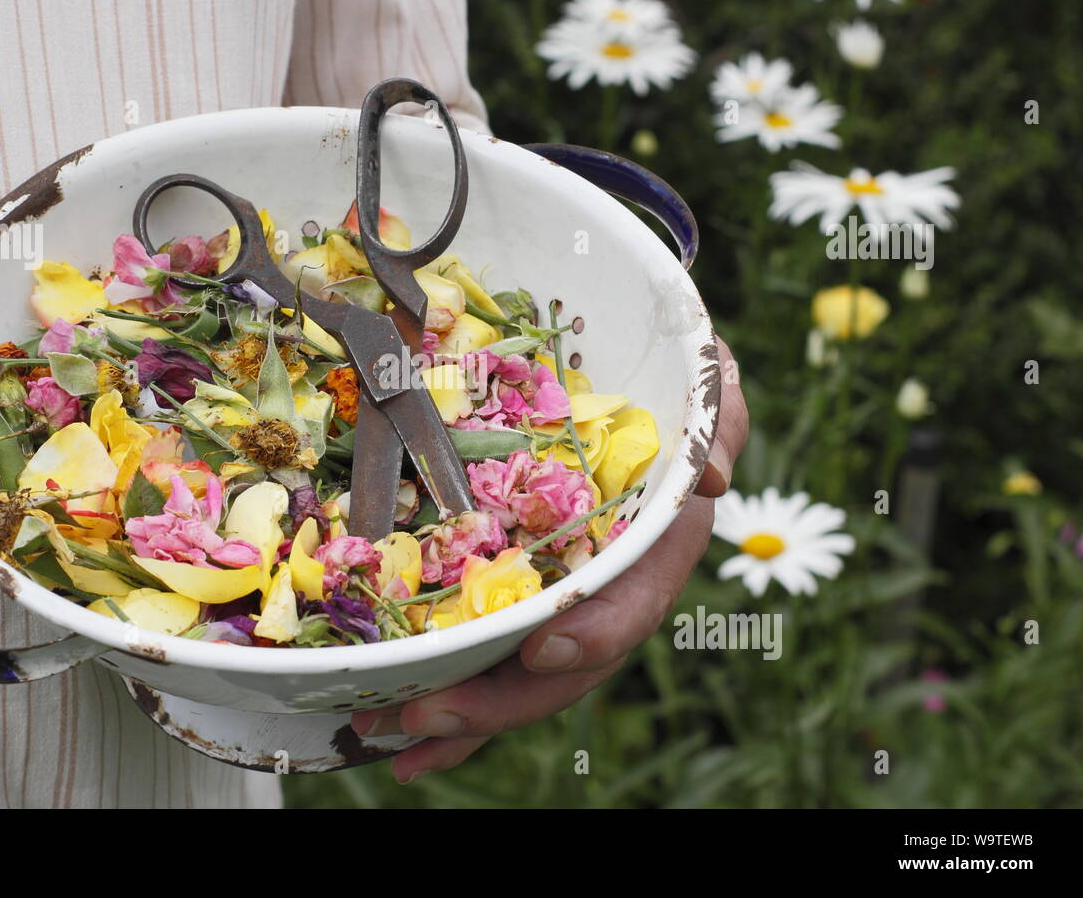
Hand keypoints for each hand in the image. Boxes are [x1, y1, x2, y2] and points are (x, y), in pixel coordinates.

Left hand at [350, 336, 747, 782]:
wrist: (613, 368)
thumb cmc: (664, 374)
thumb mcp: (704, 377)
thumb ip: (718, 416)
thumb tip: (712, 476)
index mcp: (657, 541)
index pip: (636, 600)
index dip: (600, 631)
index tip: (547, 648)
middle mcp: (606, 582)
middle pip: (563, 662)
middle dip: (500, 699)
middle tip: (425, 715)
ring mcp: (555, 591)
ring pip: (513, 673)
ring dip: (455, 713)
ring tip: (387, 734)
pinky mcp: (507, 584)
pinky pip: (476, 645)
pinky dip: (437, 683)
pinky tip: (382, 719)